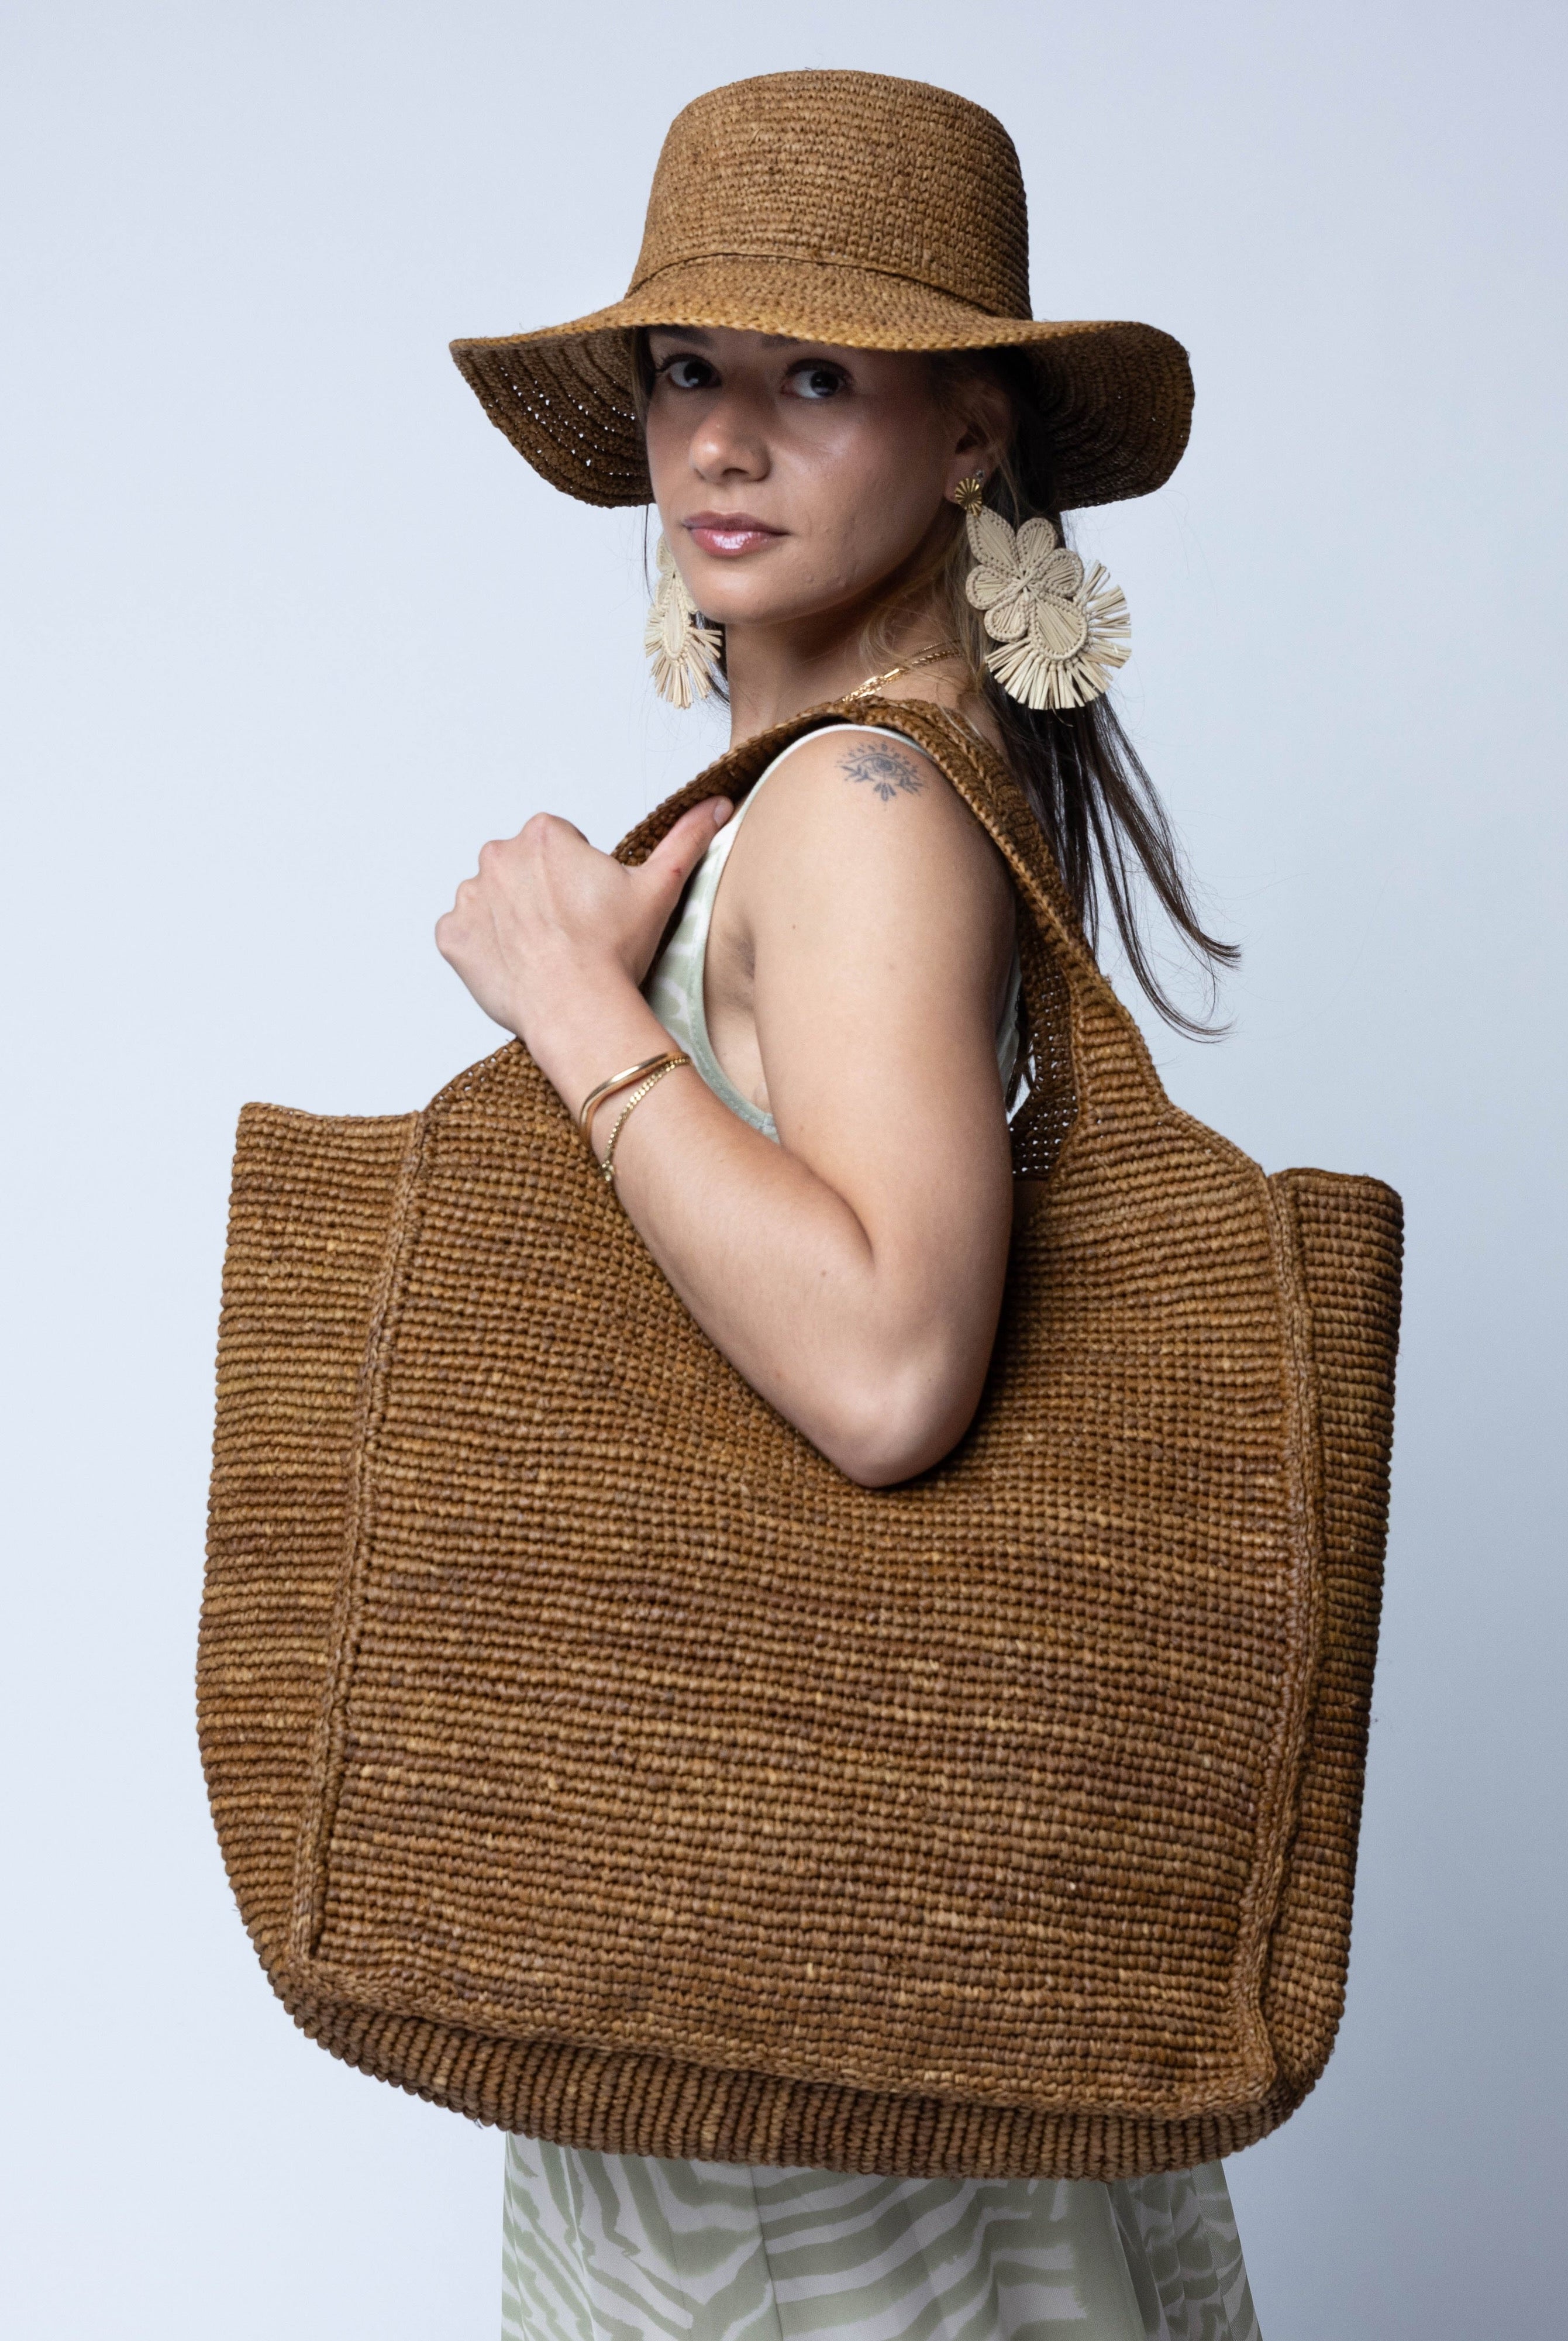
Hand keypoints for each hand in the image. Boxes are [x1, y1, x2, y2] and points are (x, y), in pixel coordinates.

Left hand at [435, 796, 731, 1059]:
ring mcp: (471, 897)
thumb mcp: (660, 888)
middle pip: (522, 869)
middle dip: (542, 894)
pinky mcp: (452, 936)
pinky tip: (517, 966)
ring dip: (513, 920)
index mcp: (544, 835)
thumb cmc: (614, 952)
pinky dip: (484, 948)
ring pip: (494, 901)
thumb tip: (719, 805)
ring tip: (545, 952)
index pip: (558, 845)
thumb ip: (687, 839)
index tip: (591, 908)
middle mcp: (498, 856)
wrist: (577, 1007)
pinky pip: (465, 934)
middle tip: (571, 933)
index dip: (579, 878)